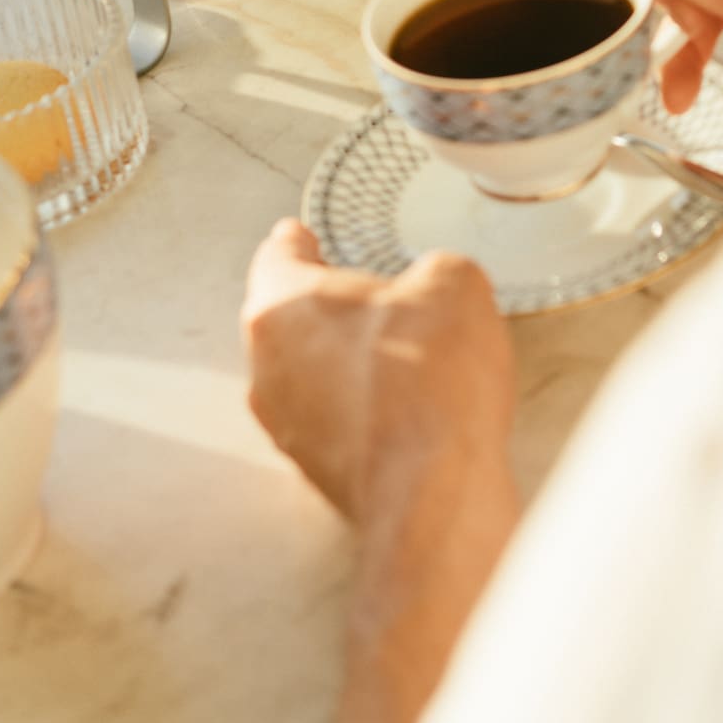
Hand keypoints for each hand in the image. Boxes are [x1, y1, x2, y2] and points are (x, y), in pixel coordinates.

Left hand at [243, 219, 514, 523]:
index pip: (279, 256)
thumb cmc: (429, 380)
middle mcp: (268, 368)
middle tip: (374, 297)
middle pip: (290, 319)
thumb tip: (434, 288)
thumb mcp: (453, 282)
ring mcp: (287, 428)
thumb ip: (433, 270)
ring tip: (404, 356)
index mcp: (284, 305)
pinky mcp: (315, 473)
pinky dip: (362, 409)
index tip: (298, 236)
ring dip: (346, 363)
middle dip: (331, 308)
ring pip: (309, 375)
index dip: (299, 241)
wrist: (436, 485)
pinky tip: (408, 406)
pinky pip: (334, 421)